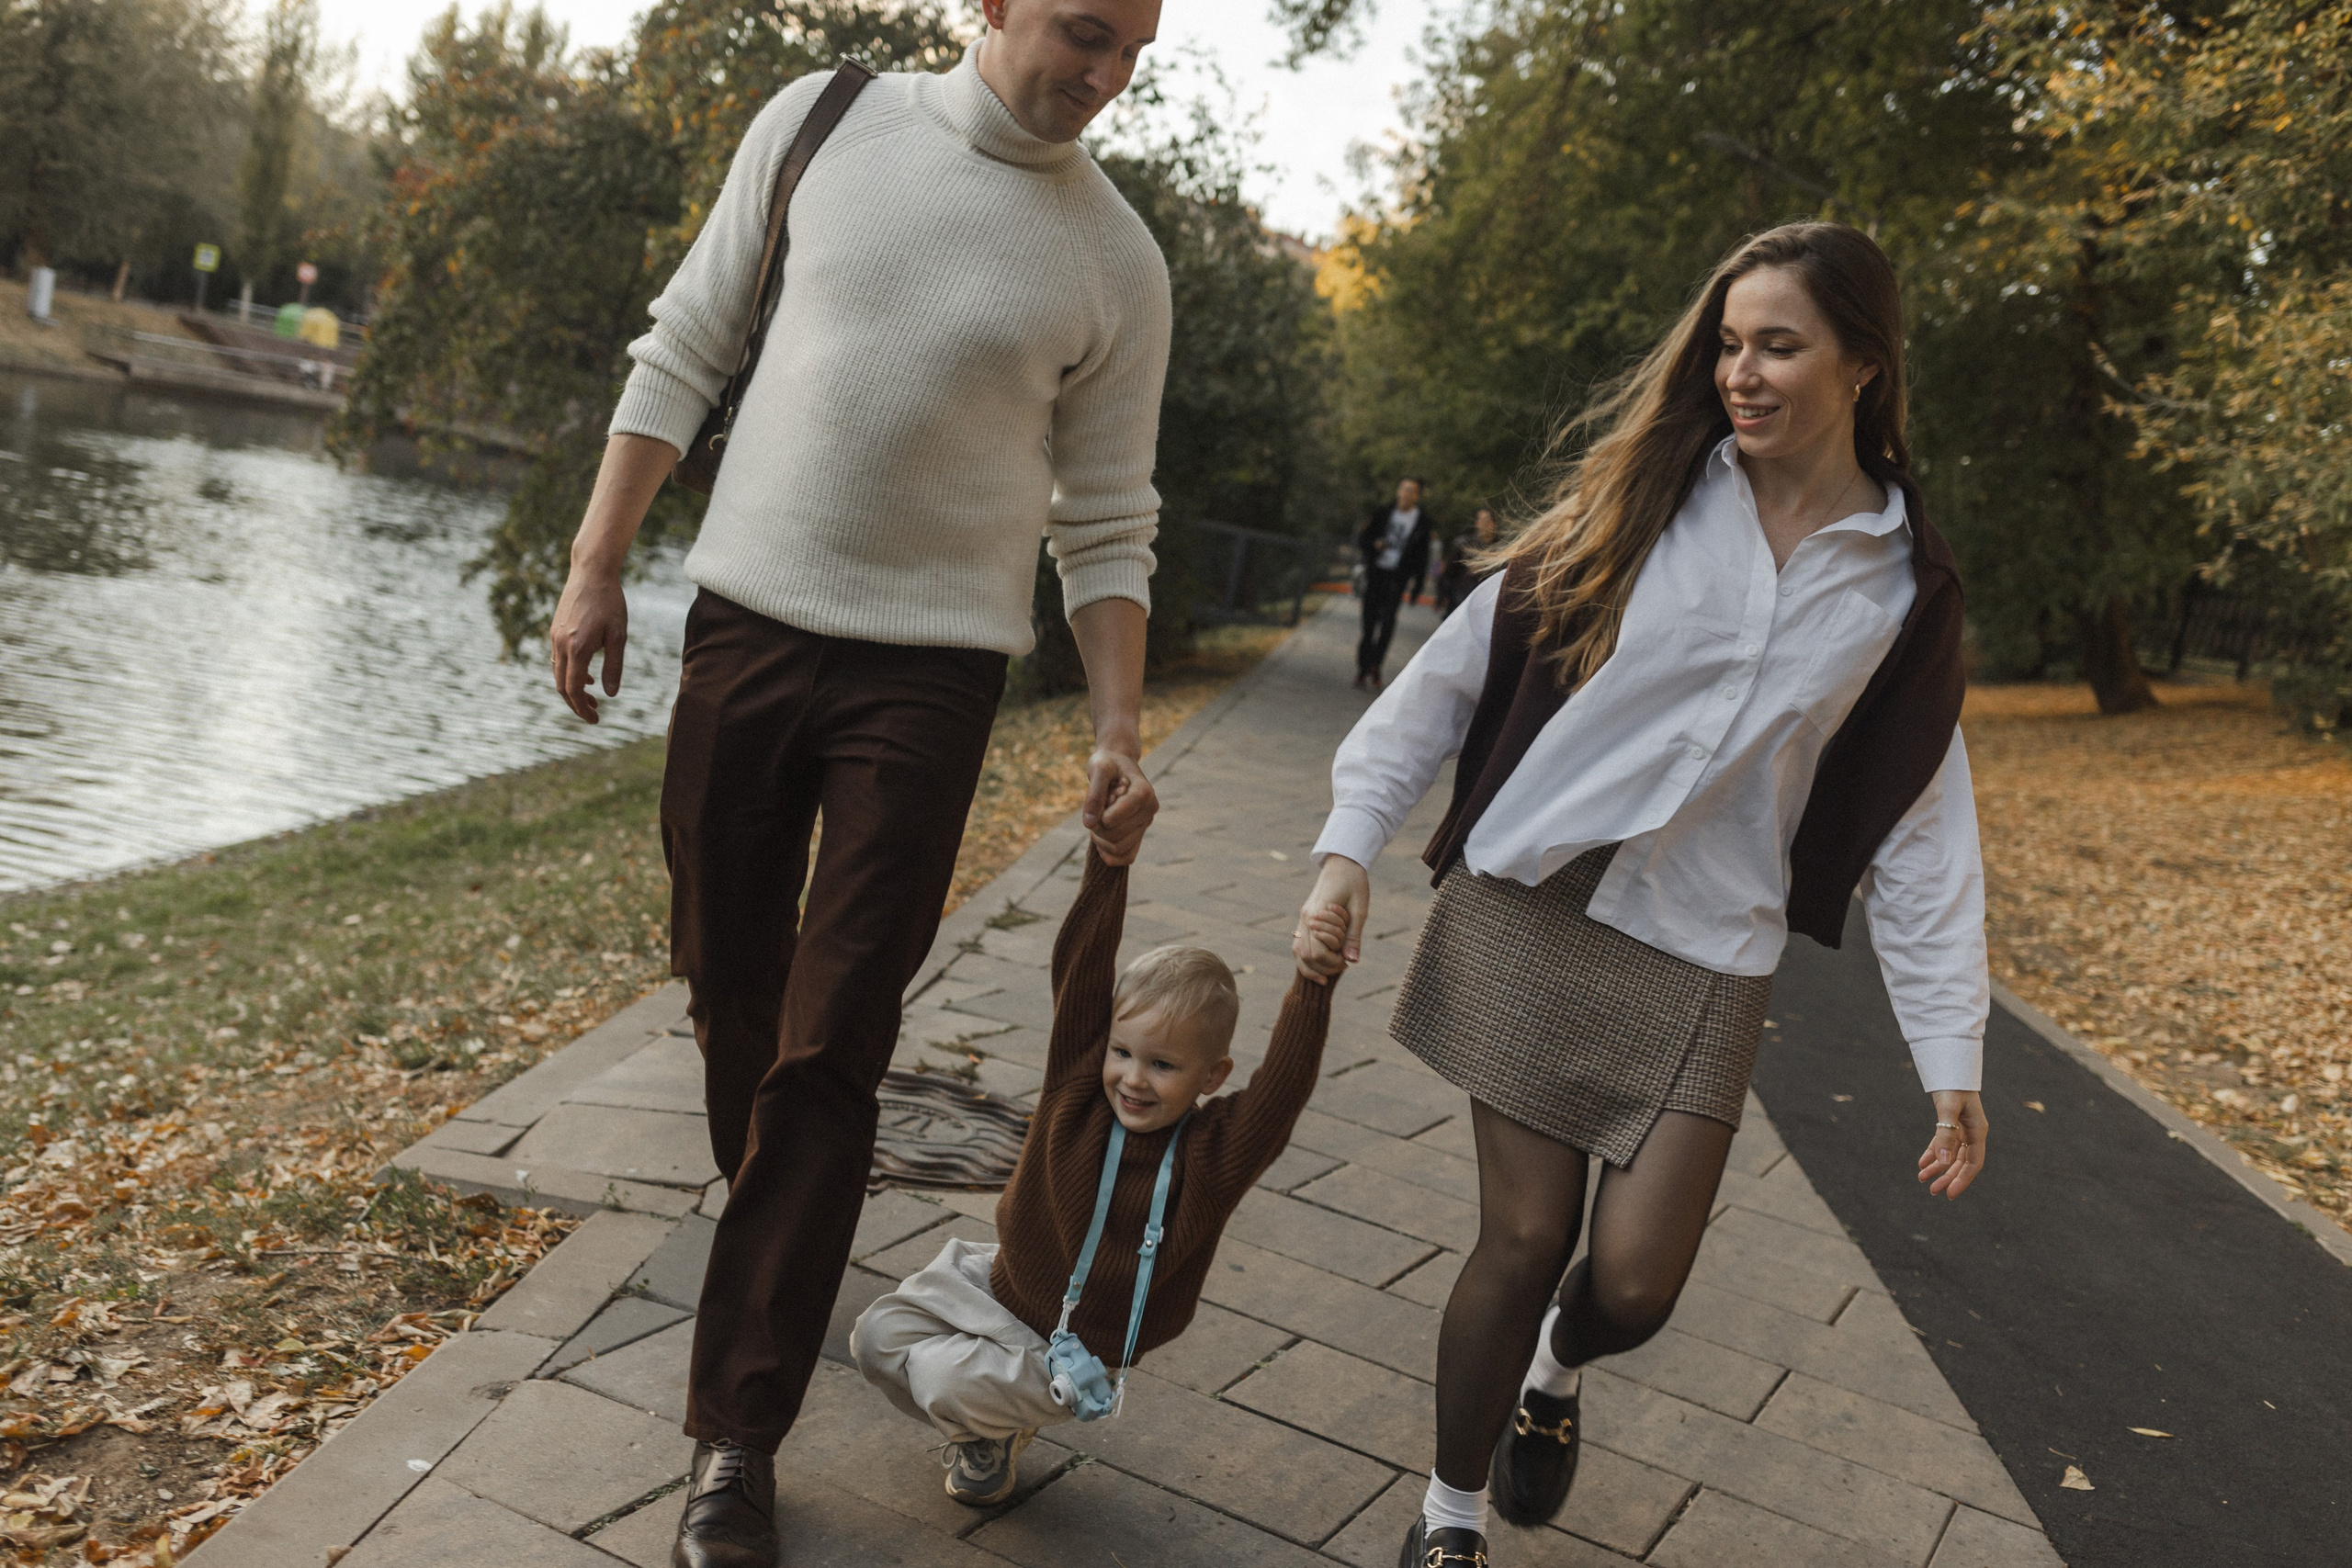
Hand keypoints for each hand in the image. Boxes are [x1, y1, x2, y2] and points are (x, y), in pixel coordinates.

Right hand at [550, 565, 628, 723]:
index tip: (595, 720)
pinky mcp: (555, 630)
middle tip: (593, 715)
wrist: (591, 571)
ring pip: (558, 673)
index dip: (582, 708)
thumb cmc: (610, 602)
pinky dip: (569, 673)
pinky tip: (587, 676)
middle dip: (576, 704)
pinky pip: (558, 659)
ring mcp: (555, 637)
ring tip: (592, 698)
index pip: (573, 690)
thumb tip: (610, 694)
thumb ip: (614, 666)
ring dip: (572, 689)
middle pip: (561, 686)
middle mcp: (560, 645)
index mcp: (577, 648)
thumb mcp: (619, 636)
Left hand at [1082, 747, 1156, 865]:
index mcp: (1144, 793)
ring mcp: (1146, 823)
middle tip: (1094, 809)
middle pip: (1114, 836)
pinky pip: (1127, 856)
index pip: (1112, 820)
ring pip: (1118, 848)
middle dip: (1096, 826)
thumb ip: (1094, 794)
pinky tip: (1101, 839)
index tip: (1097, 799)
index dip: (1097, 814)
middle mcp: (1150, 810)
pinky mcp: (1140, 832)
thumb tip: (1088, 823)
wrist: (1118, 763)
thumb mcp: (1098, 768)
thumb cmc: (1108, 763)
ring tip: (1098, 819)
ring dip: (1100, 839)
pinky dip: (1110, 855)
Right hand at [1294, 855, 1369, 972]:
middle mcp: (1306, 918)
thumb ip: (1353, 936)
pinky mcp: (1305, 918)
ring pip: (1297, 951)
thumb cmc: (1354, 883)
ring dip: (1311, 966)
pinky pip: (1299, 943)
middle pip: (1304, 956)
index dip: (1333, 962)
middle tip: (1342, 966)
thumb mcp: (1360, 910)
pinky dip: (1307, 957)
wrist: (1343, 863)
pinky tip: (1321, 962)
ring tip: (1327, 974)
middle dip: (1323, 966)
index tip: (1347, 962)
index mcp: (1318, 914)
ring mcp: (1303, 918)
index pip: (1318, 952)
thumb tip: (1352, 961)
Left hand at [1918, 1090, 1987, 1198]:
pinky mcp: (1951, 1124)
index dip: (1962, 1179)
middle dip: (1947, 1177)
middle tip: (1932, 1191)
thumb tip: (1944, 1163)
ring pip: (1951, 1155)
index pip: (1973, 1163)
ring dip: (1938, 1168)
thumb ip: (1945, 1135)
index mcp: (1978, 1131)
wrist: (1949, 1067)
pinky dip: (1933, 1154)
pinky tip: (1921, 1163)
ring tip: (1922, 1179)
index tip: (1950, 1194)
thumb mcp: (1947, 1110)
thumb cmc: (1952, 1086)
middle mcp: (1972, 1132)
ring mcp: (1962, 1129)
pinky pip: (1943, 1144)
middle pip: (1961, 1162)